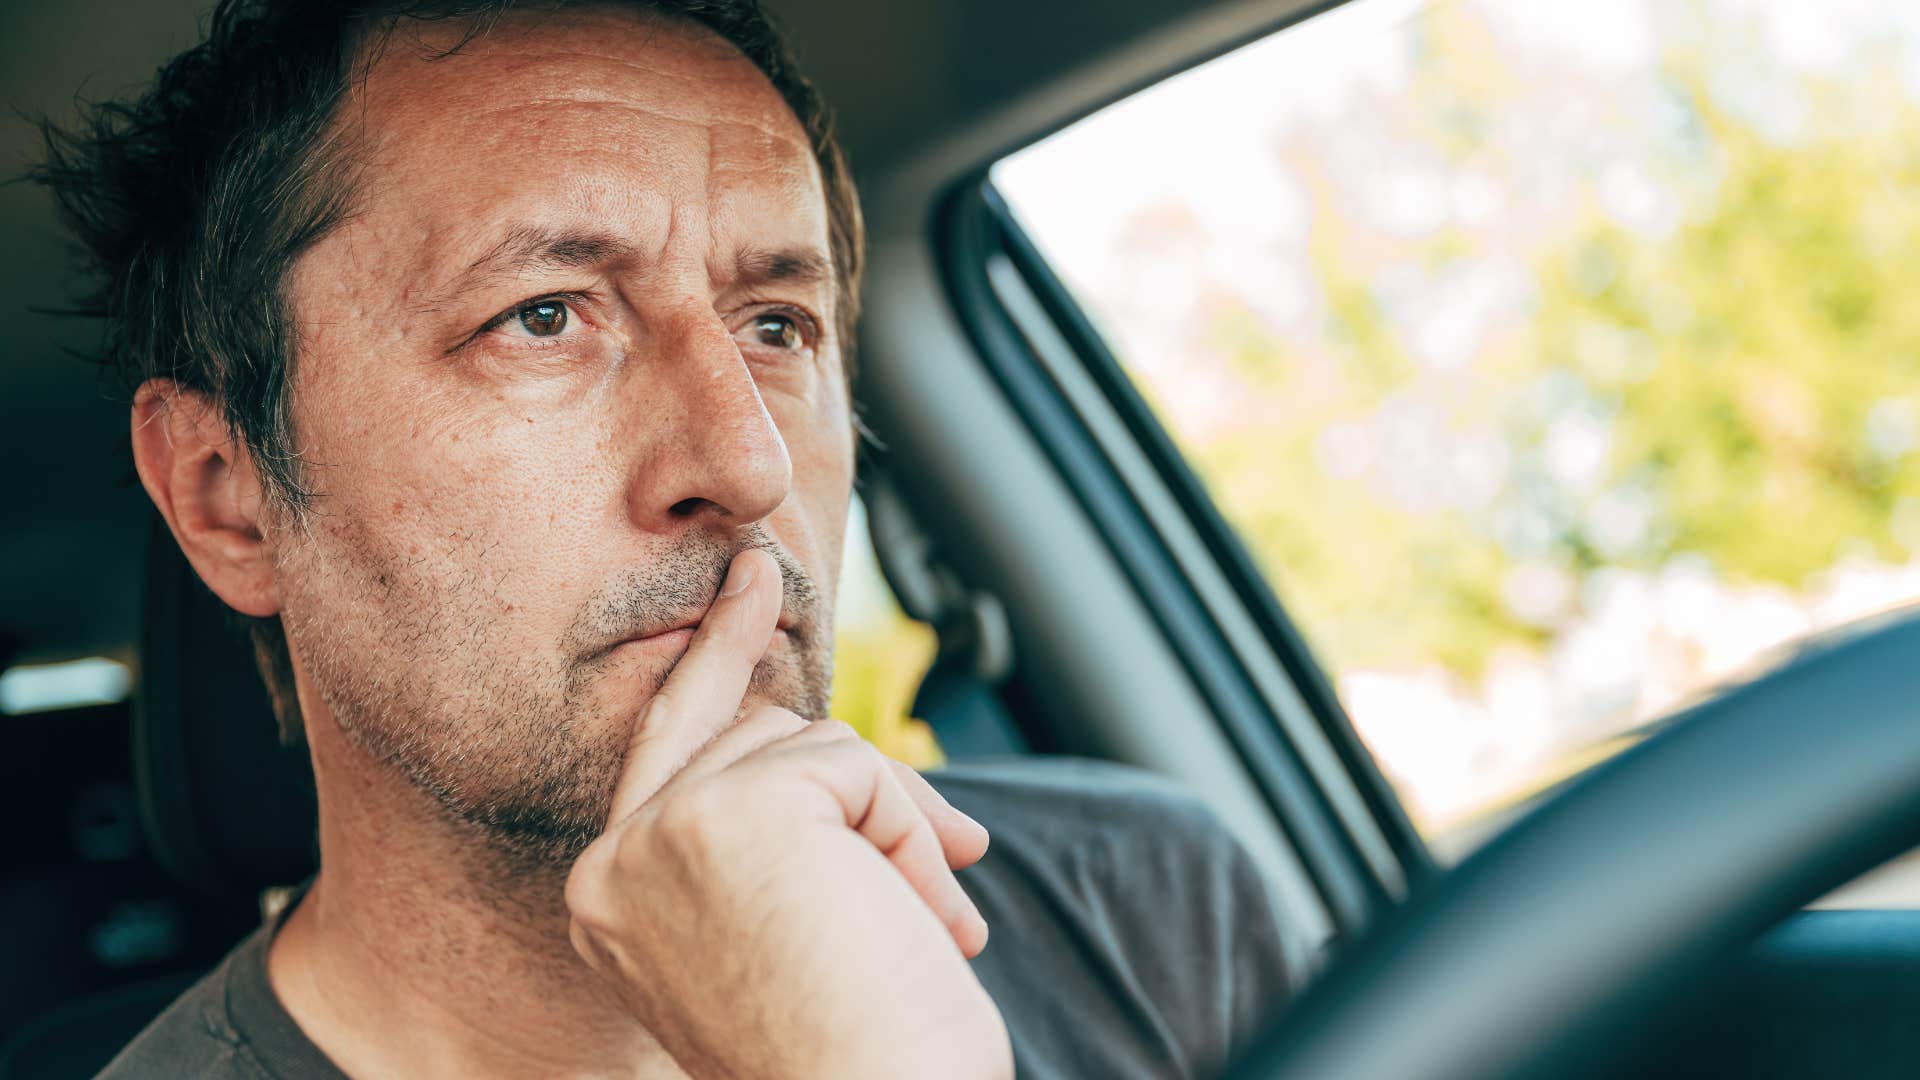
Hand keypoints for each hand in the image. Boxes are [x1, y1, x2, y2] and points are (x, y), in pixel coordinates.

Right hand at [565, 549, 1012, 1078]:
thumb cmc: (851, 1053)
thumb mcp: (791, 931)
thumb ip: (786, 835)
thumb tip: (859, 768)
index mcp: (611, 900)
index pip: (667, 744)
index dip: (718, 656)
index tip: (754, 576)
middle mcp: (613, 864)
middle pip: (749, 728)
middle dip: (866, 785)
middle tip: (960, 842)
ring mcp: (661, 834)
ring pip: (814, 745)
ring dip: (898, 834)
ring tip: (927, 935)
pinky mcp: (729, 814)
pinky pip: (853, 766)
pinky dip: (909, 837)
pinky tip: (918, 921)